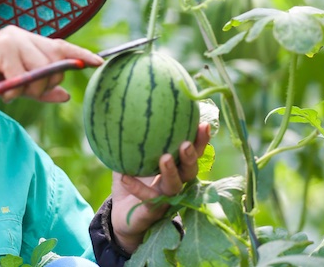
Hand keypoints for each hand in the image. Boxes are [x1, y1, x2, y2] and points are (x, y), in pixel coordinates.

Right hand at [0, 25, 102, 116]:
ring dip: (28, 88)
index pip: (59, 45)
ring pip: (40, 70)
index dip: (80, 54)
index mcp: (24, 40)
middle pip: (53, 61)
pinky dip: (14, 89)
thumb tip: (66, 94)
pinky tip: (0, 89)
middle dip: (45, 83)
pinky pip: (22, 76)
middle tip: (23, 93)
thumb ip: (40, 89)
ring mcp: (10, 39)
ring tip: (8, 91)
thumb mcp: (16, 88)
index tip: (99, 62)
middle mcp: (19, 34)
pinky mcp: (1, 49)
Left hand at [109, 123, 210, 253]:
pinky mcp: (152, 213)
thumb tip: (122, 107)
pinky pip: (146, 199)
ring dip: (171, 172)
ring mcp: (165, 200)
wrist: (120, 216)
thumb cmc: (129, 180)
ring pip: (174, 187)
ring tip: (165, 158)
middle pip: (190, 171)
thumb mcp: (128, 156)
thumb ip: (130, 138)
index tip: (203, 124)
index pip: (192, 154)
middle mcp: (175, 184)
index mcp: (174, 169)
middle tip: (185, 143)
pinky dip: (136, 187)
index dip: (200, 141)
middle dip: (191, 156)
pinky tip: (125, 176)